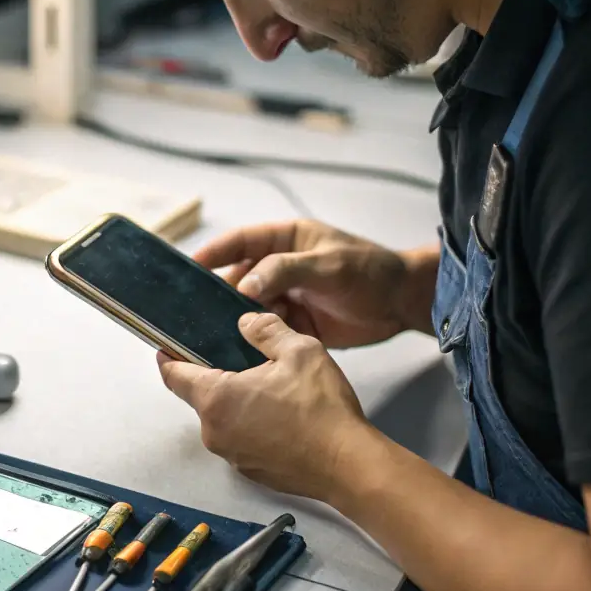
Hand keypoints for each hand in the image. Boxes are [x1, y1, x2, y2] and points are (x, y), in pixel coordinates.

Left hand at [158, 312, 369, 502]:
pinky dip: (254, 426)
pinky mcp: (252, 471)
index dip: (168, 357)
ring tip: (274, 388)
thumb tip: (248, 322)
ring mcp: (233, 456)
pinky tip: (284, 417)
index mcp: (217, 399)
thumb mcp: (299, 350)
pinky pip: (243, 439)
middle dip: (218, 377)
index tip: (167, 347)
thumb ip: (266, 329)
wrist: (349, 465)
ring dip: (239, 402)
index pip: (173, 375)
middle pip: (201, 397)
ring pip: (224, 419)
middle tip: (248, 360)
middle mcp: (215, 432)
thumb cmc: (322, 410)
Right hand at [195, 220, 435, 347]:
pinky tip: (242, 350)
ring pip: (250, 307)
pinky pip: (267, 331)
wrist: (402, 304)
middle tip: (197, 312)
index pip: (241, 242)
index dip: (214, 253)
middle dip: (220, 294)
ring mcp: (287, 296)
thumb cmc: (369, 271)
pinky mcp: (296, 324)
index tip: (189, 267)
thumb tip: (243, 284)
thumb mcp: (327, 265)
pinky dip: (255, 340)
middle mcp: (281, 268)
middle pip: (239, 278)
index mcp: (286, 241)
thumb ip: (284, 271)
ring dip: (237, 320)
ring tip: (217, 334)